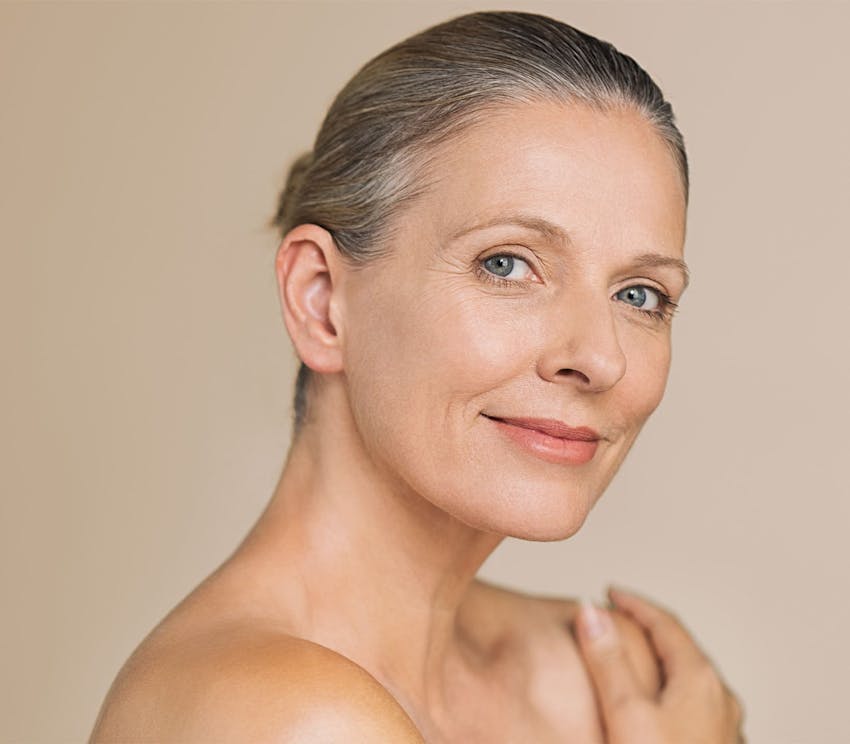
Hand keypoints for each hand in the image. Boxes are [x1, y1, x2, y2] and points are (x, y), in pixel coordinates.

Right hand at [575, 587, 744, 743]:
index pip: (666, 623)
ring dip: (659, 663)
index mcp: (701, 681)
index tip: (611, 594)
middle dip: (647, 630)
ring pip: (688, 681)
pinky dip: (668, 693)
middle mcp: (720, 701)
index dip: (634, 604)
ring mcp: (723, 729)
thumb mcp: (626, 713)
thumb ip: (608, 660)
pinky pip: (691, 708)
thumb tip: (591, 613)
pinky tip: (654, 709)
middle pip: (680, 649)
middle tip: (618, 621)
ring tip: (633, 661)